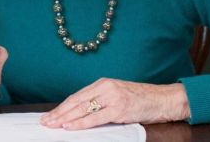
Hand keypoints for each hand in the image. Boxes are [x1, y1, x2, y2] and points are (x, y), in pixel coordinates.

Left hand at [40, 78, 189, 129]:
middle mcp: (105, 87)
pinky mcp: (119, 109)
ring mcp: (112, 97)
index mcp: (103, 83)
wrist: (163, 99)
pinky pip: (96, 117)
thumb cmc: (141, 99)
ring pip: (83, 109)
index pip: (77, 96)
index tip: (51, 114)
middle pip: (76, 102)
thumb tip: (80, 113)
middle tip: (46, 121)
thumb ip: (101, 101)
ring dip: (65, 118)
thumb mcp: (117, 95)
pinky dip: (81, 122)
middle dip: (59, 112)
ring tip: (53, 124)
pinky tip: (70, 126)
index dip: (62, 106)